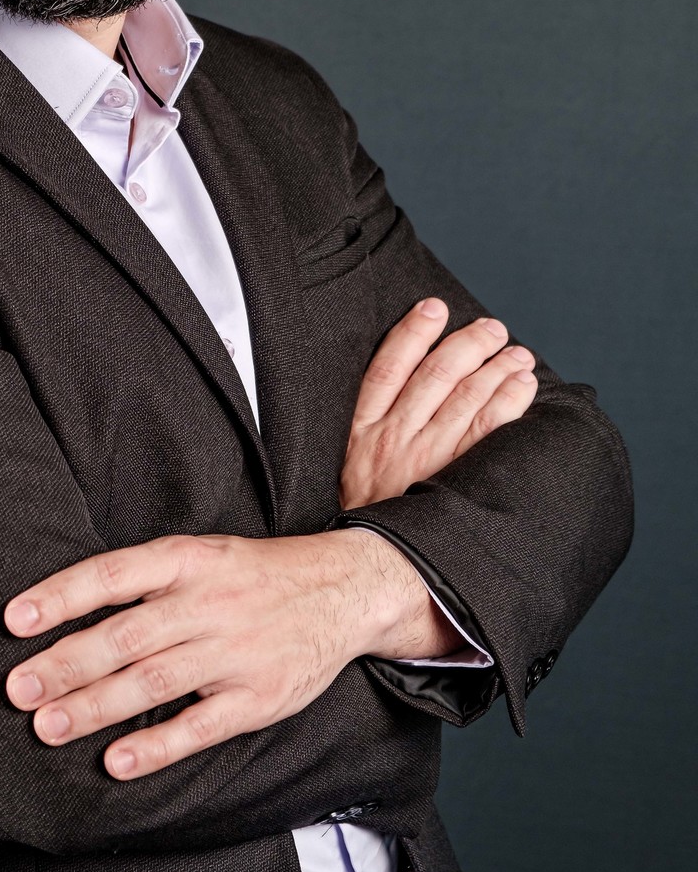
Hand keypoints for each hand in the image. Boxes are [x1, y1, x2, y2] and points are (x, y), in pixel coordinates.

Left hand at [2, 526, 440, 779]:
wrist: (346, 589)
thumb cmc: (254, 575)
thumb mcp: (202, 554)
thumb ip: (143, 579)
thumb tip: (65, 609)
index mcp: (187, 560)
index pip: (111, 575)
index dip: (60, 596)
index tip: (14, 620)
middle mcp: (207, 603)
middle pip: (124, 636)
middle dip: (65, 664)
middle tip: (17, 689)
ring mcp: (234, 652)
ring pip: (153, 682)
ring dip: (96, 707)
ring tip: (47, 727)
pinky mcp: (259, 698)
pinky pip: (201, 726)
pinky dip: (158, 746)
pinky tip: (117, 762)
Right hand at [339, 298, 537, 510]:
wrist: (373, 564)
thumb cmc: (366, 513)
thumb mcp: (350, 466)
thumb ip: (372, 428)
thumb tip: (407, 384)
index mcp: (362, 430)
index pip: (388, 367)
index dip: (413, 332)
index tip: (434, 308)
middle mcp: (393, 437)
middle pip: (435, 375)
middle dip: (468, 344)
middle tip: (493, 329)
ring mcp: (425, 458)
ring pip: (466, 397)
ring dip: (496, 367)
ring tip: (516, 352)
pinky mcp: (453, 479)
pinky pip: (488, 430)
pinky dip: (508, 402)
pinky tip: (522, 385)